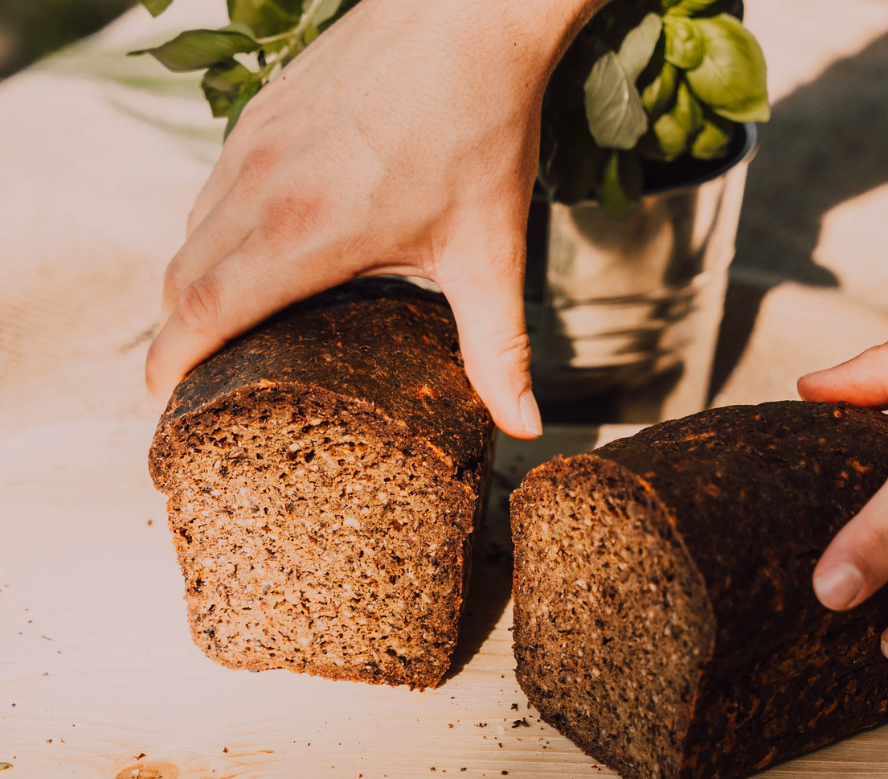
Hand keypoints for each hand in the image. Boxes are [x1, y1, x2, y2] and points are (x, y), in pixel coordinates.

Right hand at [146, 0, 600, 438]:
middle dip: (172, 337)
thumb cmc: (482, 127)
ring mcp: (256, 141)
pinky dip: (209, 235)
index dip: (171, 362)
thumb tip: (523, 425)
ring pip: (191, 230)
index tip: (161, 401)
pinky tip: (242, 256)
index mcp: (308, 230)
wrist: (470, 12)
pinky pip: (213, 188)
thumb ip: (498, 350)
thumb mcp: (491, 254)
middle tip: (186, 383)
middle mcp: (263, 184)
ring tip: (208, 331)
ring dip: (188, 285)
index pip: (206, 309)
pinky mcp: (263, 111)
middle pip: (183, 277)